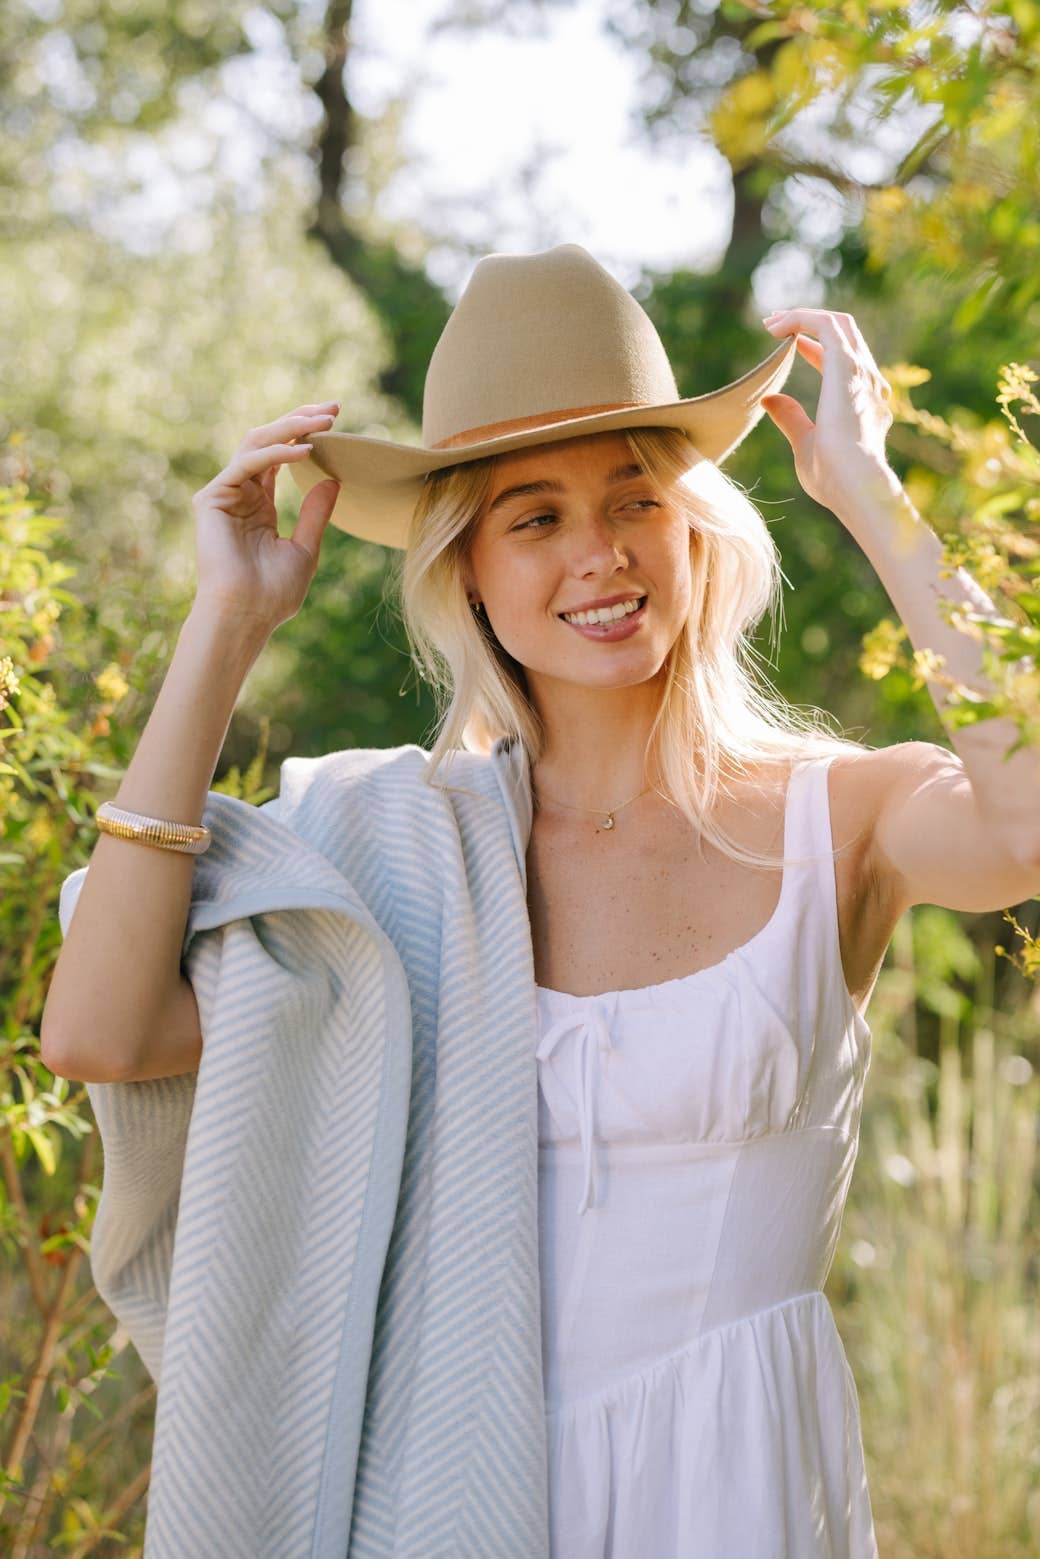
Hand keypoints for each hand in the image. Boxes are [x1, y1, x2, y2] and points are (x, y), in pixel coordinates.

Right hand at [191, 402, 341, 630]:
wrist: (246, 615)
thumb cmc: (273, 593)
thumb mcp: (305, 548)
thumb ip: (316, 513)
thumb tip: (334, 479)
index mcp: (259, 504)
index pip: (280, 456)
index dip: (305, 434)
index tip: (335, 420)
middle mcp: (240, 493)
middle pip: (268, 441)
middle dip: (300, 420)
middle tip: (334, 408)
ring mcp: (224, 493)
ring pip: (256, 444)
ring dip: (291, 428)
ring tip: (324, 422)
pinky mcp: (212, 498)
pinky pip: (247, 464)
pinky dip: (277, 454)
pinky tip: (306, 451)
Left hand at [758, 309, 895, 513]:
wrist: (855, 484)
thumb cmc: (833, 477)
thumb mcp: (806, 444)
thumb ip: (792, 419)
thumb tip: (769, 399)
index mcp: (863, 403)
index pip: (843, 362)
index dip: (815, 348)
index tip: (791, 343)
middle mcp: (868, 383)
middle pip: (846, 335)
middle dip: (810, 323)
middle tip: (775, 324)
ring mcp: (861, 373)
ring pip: (838, 324)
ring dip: (803, 317)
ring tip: (771, 321)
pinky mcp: (847, 366)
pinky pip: (826, 326)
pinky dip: (802, 319)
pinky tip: (777, 327)